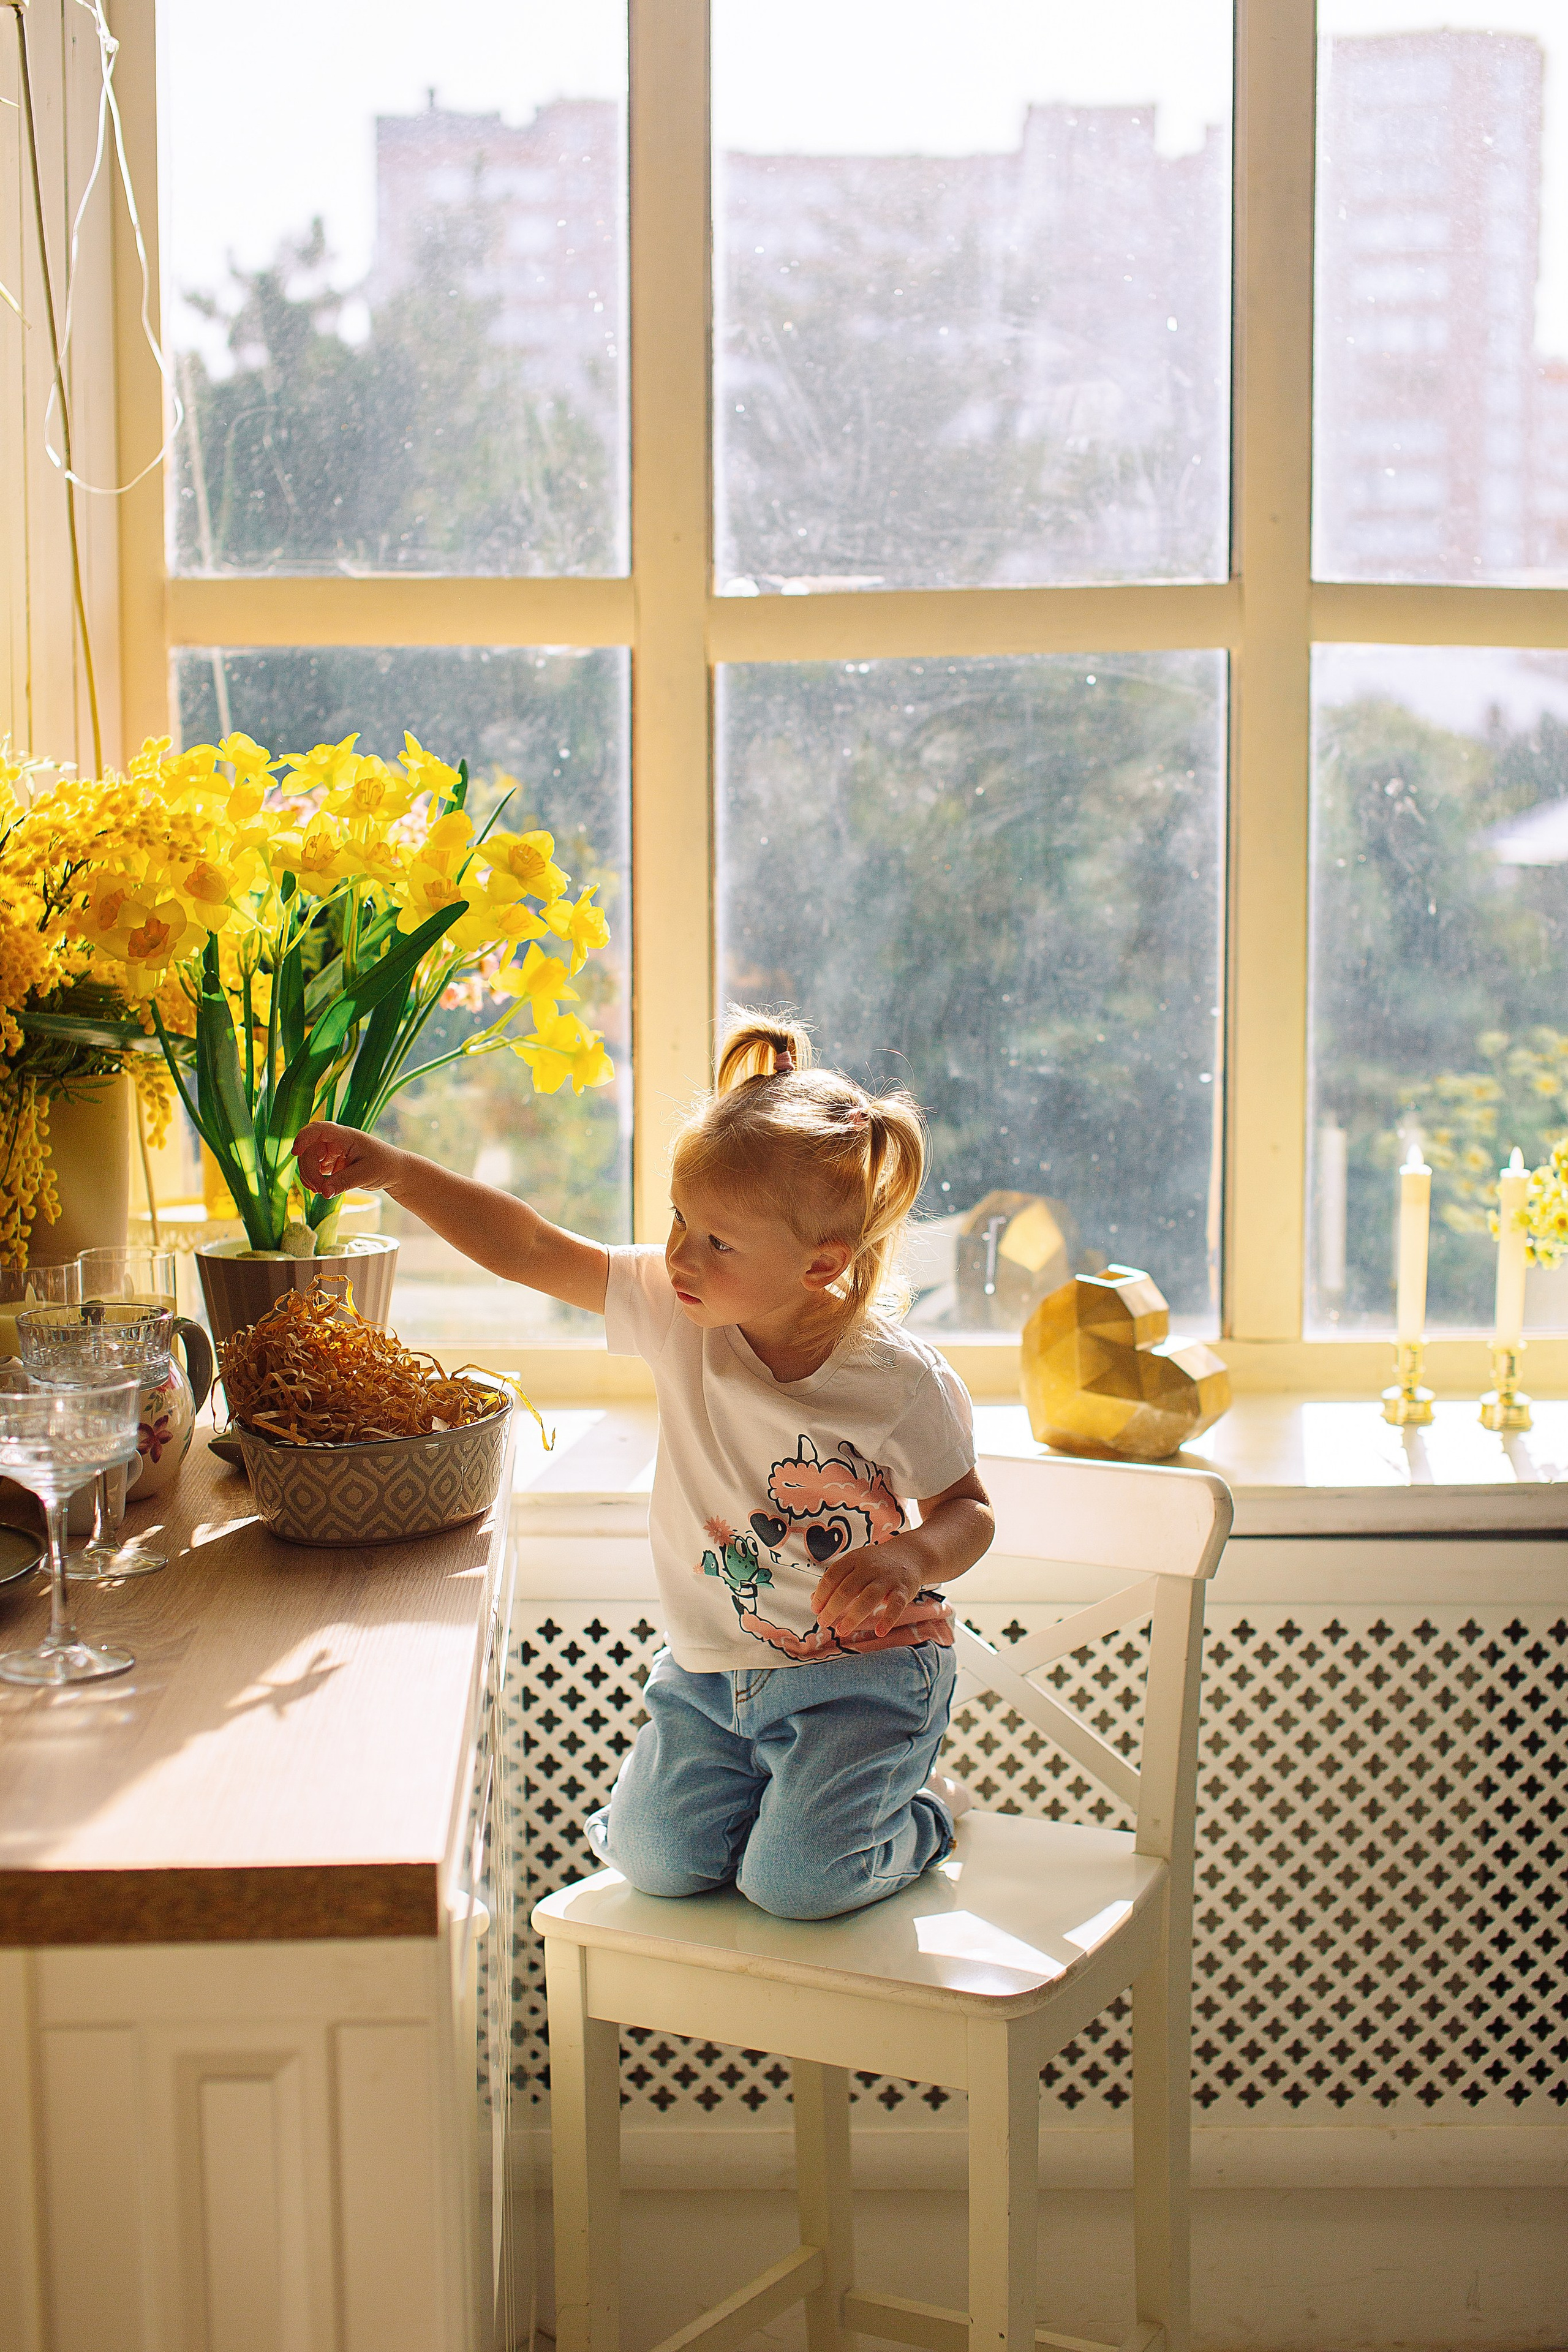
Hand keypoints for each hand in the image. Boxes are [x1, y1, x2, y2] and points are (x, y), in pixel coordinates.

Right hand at [291, 1121, 401, 1198]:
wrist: (394, 1171)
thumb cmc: (385, 1165)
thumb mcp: (367, 1174)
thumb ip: (344, 1182)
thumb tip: (324, 1192)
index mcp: (345, 1136)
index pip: (318, 1129)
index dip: (303, 1138)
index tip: (295, 1152)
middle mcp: (335, 1141)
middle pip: (309, 1151)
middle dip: (309, 1171)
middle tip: (320, 1190)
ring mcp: (331, 1152)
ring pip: (308, 1161)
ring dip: (309, 1177)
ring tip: (322, 1191)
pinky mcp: (330, 1163)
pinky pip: (314, 1170)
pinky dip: (313, 1180)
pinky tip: (321, 1190)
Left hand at [811, 1545, 925, 1641]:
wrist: (911, 1554)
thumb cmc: (877, 1564)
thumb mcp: (855, 1565)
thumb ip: (836, 1581)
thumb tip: (815, 1601)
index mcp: (854, 1559)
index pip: (832, 1576)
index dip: (821, 1594)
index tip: (815, 1609)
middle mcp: (870, 1567)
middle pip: (846, 1589)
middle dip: (832, 1608)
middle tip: (823, 1622)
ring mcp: (887, 1579)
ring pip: (867, 1599)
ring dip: (852, 1617)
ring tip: (841, 1631)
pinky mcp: (904, 1590)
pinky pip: (895, 1606)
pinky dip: (887, 1619)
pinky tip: (879, 1632)